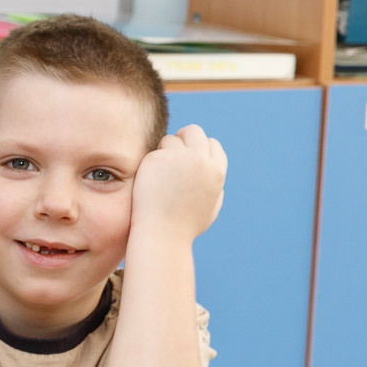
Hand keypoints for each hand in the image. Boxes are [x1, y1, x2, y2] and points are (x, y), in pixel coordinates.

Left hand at [130, 124, 227, 243]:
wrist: (163, 234)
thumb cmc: (186, 226)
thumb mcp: (211, 206)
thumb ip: (215, 185)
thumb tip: (213, 167)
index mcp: (216, 171)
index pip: (212, 145)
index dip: (200, 149)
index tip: (189, 156)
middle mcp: (200, 160)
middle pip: (193, 131)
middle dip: (184, 137)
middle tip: (172, 150)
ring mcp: (178, 158)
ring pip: (171, 140)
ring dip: (165, 151)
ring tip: (160, 175)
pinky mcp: (157, 159)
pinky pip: (154, 152)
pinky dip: (151, 164)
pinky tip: (150, 182)